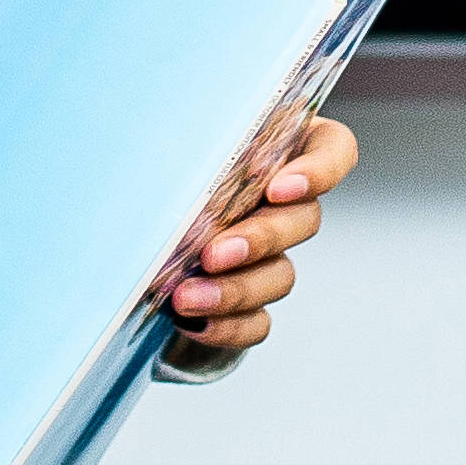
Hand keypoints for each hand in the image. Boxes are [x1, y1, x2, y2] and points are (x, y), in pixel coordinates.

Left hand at [168, 111, 357, 358]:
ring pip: (280, 275)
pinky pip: (259, 321)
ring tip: (186, 297)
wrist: (132, 231)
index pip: (333, 150)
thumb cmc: (157, 167)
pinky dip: (230, 326)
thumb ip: (180, 138)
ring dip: (237, 289)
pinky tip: (194, 323)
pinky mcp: (252, 302)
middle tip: (213, 254)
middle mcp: (284, 202)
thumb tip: (158, 138)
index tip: (278, 189)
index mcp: (280, 148)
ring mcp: (272, 254)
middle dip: (260, 240)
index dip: (319, 172)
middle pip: (304, 220)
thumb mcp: (168, 142)